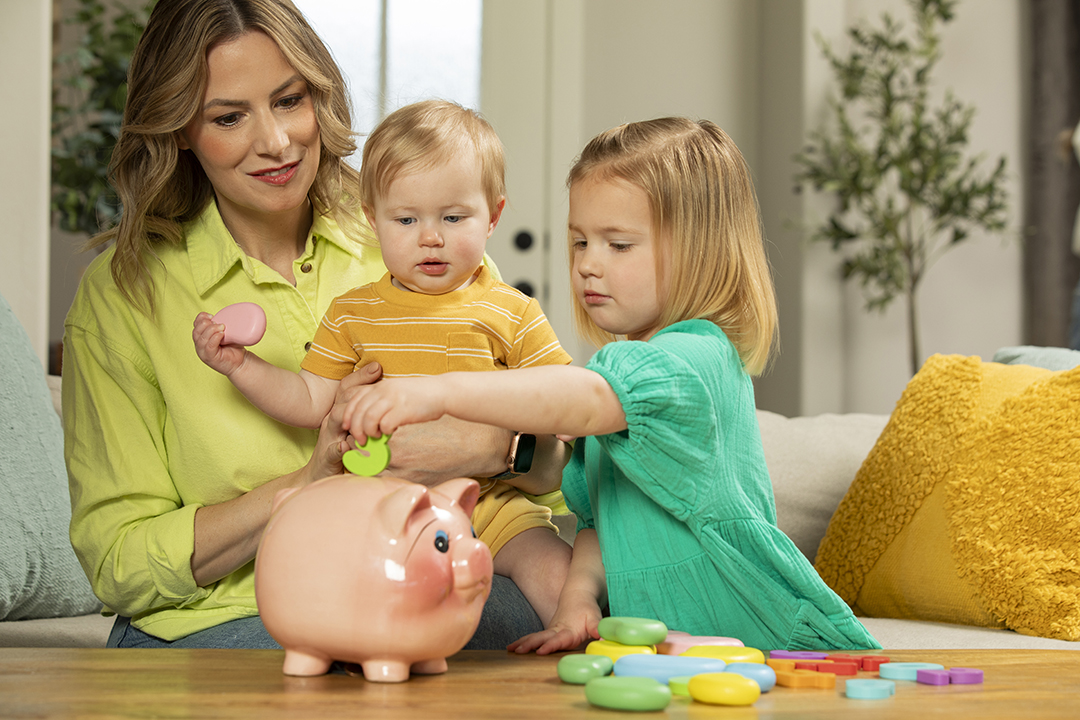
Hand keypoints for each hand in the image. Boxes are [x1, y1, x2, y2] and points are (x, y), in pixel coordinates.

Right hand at [192, 312, 245, 375]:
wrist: (241, 362)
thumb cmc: (234, 347)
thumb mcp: (227, 333)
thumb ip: (223, 324)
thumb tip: (232, 312)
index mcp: (202, 338)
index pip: (195, 325)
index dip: (200, 318)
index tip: (211, 315)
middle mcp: (200, 345)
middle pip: (196, 331)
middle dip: (205, 324)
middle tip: (219, 323)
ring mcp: (203, 353)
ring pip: (201, 338)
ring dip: (211, 330)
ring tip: (222, 328)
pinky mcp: (210, 358)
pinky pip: (208, 347)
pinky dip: (214, 338)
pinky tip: (221, 335)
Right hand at [302, 363, 387, 480]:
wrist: (320, 473)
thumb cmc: (343, 449)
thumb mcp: (356, 430)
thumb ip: (368, 418)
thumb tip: (387, 403)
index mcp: (339, 414)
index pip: (347, 391)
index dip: (360, 378)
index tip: (377, 368)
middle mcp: (331, 422)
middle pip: (342, 401)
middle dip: (358, 392)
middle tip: (378, 386)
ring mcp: (328, 439)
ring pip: (335, 421)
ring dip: (352, 420)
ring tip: (369, 418)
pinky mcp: (326, 457)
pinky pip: (331, 451)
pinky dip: (338, 449)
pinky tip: (345, 447)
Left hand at [340, 375, 448, 444]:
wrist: (442, 391)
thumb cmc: (421, 395)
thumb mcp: (397, 390)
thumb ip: (383, 400)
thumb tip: (370, 418)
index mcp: (380, 386)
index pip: (354, 399)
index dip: (348, 414)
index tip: (347, 426)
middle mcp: (383, 391)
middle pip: (358, 411)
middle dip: (355, 428)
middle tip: (360, 439)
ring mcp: (393, 400)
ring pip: (368, 419)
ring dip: (367, 432)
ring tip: (374, 437)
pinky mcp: (403, 410)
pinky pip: (384, 425)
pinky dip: (383, 432)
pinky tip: (389, 433)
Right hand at [506, 592, 602, 654]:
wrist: (578, 596)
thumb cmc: (588, 610)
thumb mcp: (595, 619)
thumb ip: (599, 629)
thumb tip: (605, 639)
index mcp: (569, 630)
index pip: (558, 639)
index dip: (550, 645)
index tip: (541, 651)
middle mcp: (557, 630)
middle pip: (542, 637)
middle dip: (530, 644)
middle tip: (518, 651)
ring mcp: (551, 631)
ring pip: (535, 637)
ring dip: (523, 643)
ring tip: (511, 649)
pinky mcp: (548, 632)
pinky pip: (534, 637)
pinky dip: (524, 642)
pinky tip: (513, 648)